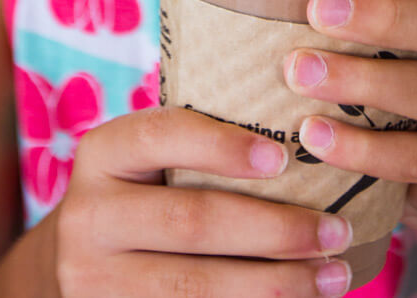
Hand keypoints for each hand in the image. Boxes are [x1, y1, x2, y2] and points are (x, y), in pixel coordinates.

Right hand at [52, 107, 353, 296]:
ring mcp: (94, 282)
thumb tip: (307, 134)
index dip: (223, 147)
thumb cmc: (145, 193)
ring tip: (335, 275)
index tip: (282, 158)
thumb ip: (202, 144)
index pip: (164, 136)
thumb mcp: (151, 159)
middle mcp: (87, 218)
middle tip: (337, 230)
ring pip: (196, 287)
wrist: (80, 262)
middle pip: (192, 222)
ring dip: (277, 284)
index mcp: (102, 154)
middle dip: (275, 229)